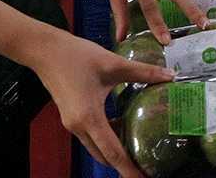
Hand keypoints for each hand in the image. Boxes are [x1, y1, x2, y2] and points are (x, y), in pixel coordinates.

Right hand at [24, 29, 174, 177]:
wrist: (45, 50)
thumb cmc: (75, 56)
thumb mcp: (113, 63)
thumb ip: (143, 72)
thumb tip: (170, 75)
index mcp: (89, 118)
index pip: (112, 153)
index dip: (129, 169)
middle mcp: (78, 126)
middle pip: (103, 155)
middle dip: (123, 163)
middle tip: (144, 164)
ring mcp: (72, 123)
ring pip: (95, 146)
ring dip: (113, 150)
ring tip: (136, 147)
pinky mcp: (70, 116)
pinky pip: (90, 135)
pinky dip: (105, 138)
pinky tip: (120, 125)